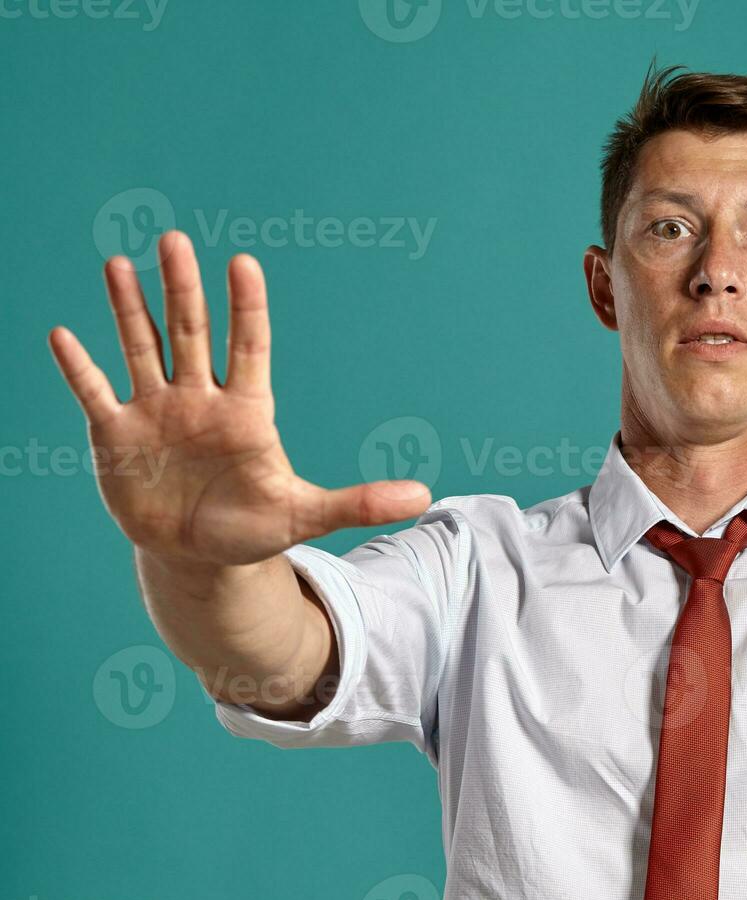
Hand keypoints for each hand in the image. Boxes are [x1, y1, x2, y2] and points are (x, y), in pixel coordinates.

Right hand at [48, 230, 429, 566]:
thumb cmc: (253, 527)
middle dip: (183, 288)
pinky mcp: (117, 436)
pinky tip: (62, 334)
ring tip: (119, 262)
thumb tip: (425, 499)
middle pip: (190, 332)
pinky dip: (79, 369)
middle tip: (174, 239)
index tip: (243, 262)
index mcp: (247, 410)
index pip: (249, 346)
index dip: (246, 307)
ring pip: (140, 349)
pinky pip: (94, 394)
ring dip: (128, 309)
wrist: (198, 555)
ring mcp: (156, 413)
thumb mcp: (306, 516)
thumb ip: (359, 502)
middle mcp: (199, 399)